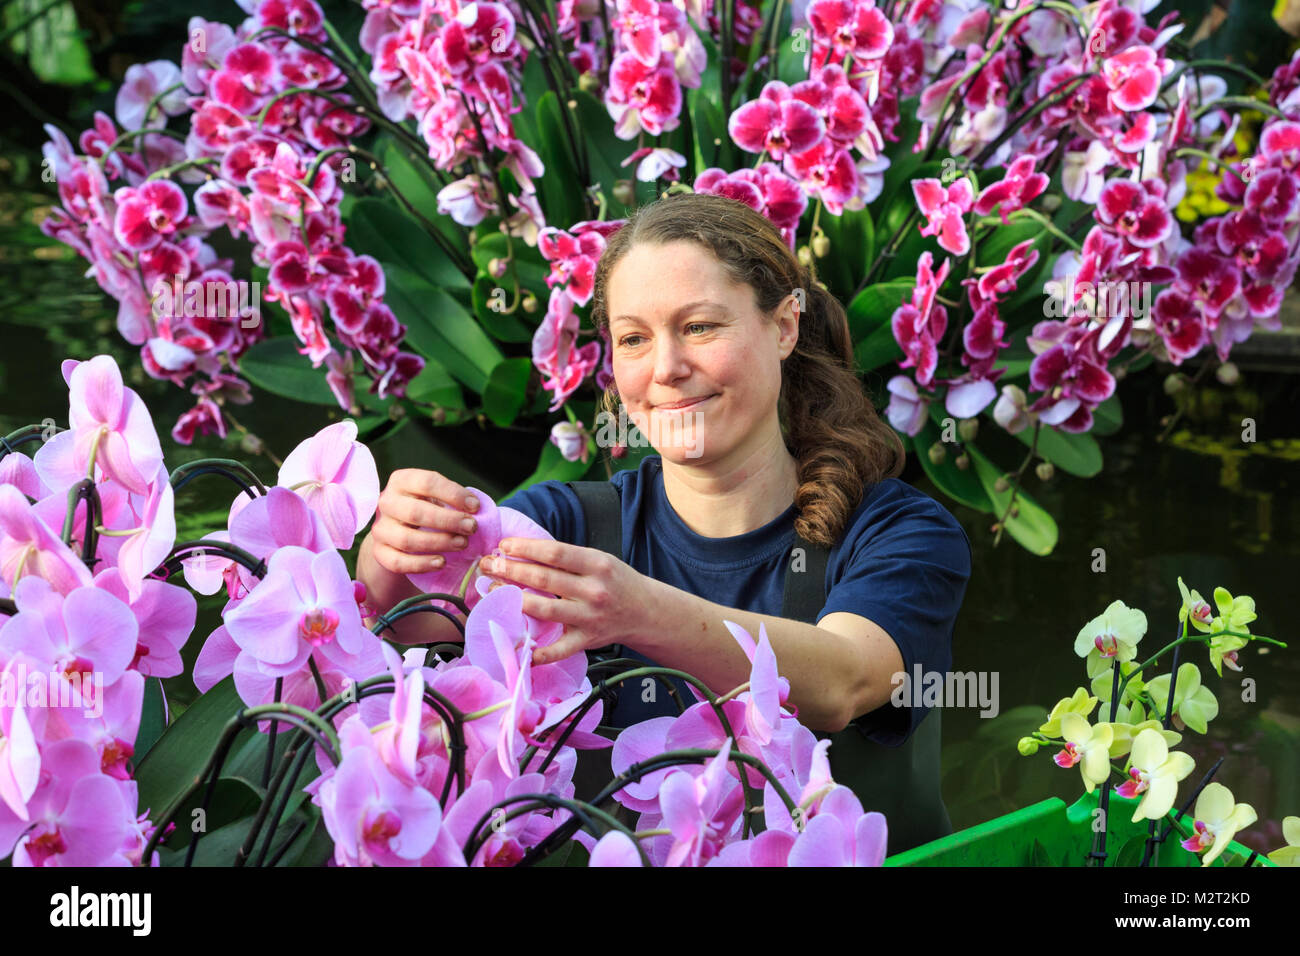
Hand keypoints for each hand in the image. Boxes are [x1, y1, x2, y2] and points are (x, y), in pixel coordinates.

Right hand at [366, 468, 480, 576]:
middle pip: (416, 512)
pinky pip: (398, 562)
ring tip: (462, 544)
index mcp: (402, 480)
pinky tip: (441, 562)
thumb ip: (453, 501)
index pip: (427, 482)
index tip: (475, 507)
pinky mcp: (379, 552)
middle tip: (471, 528)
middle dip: (448, 521)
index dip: (453, 494)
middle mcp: (386, 502)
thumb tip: (478, 512)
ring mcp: (380, 528)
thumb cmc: (426, 508)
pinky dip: (422, 564)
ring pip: (407, 540)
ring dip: (439, 543)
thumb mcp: (436, 497)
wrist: (398, 530)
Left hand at [479, 536, 660, 664]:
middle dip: (511, 570)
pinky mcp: (587, 640)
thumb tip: (523, 551)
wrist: (645, 612)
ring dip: (514, 600)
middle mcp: (593, 590)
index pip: (554, 553)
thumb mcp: (598, 560)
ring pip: (545, 610)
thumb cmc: (615, 581)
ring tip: (493, 590)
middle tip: (489, 564)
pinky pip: (559, 649)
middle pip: (544, 579)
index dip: (525, 548)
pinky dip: (539, 653)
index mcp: (596, 564)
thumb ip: (566, 558)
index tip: (504, 545)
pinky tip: (519, 648)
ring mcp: (589, 618)